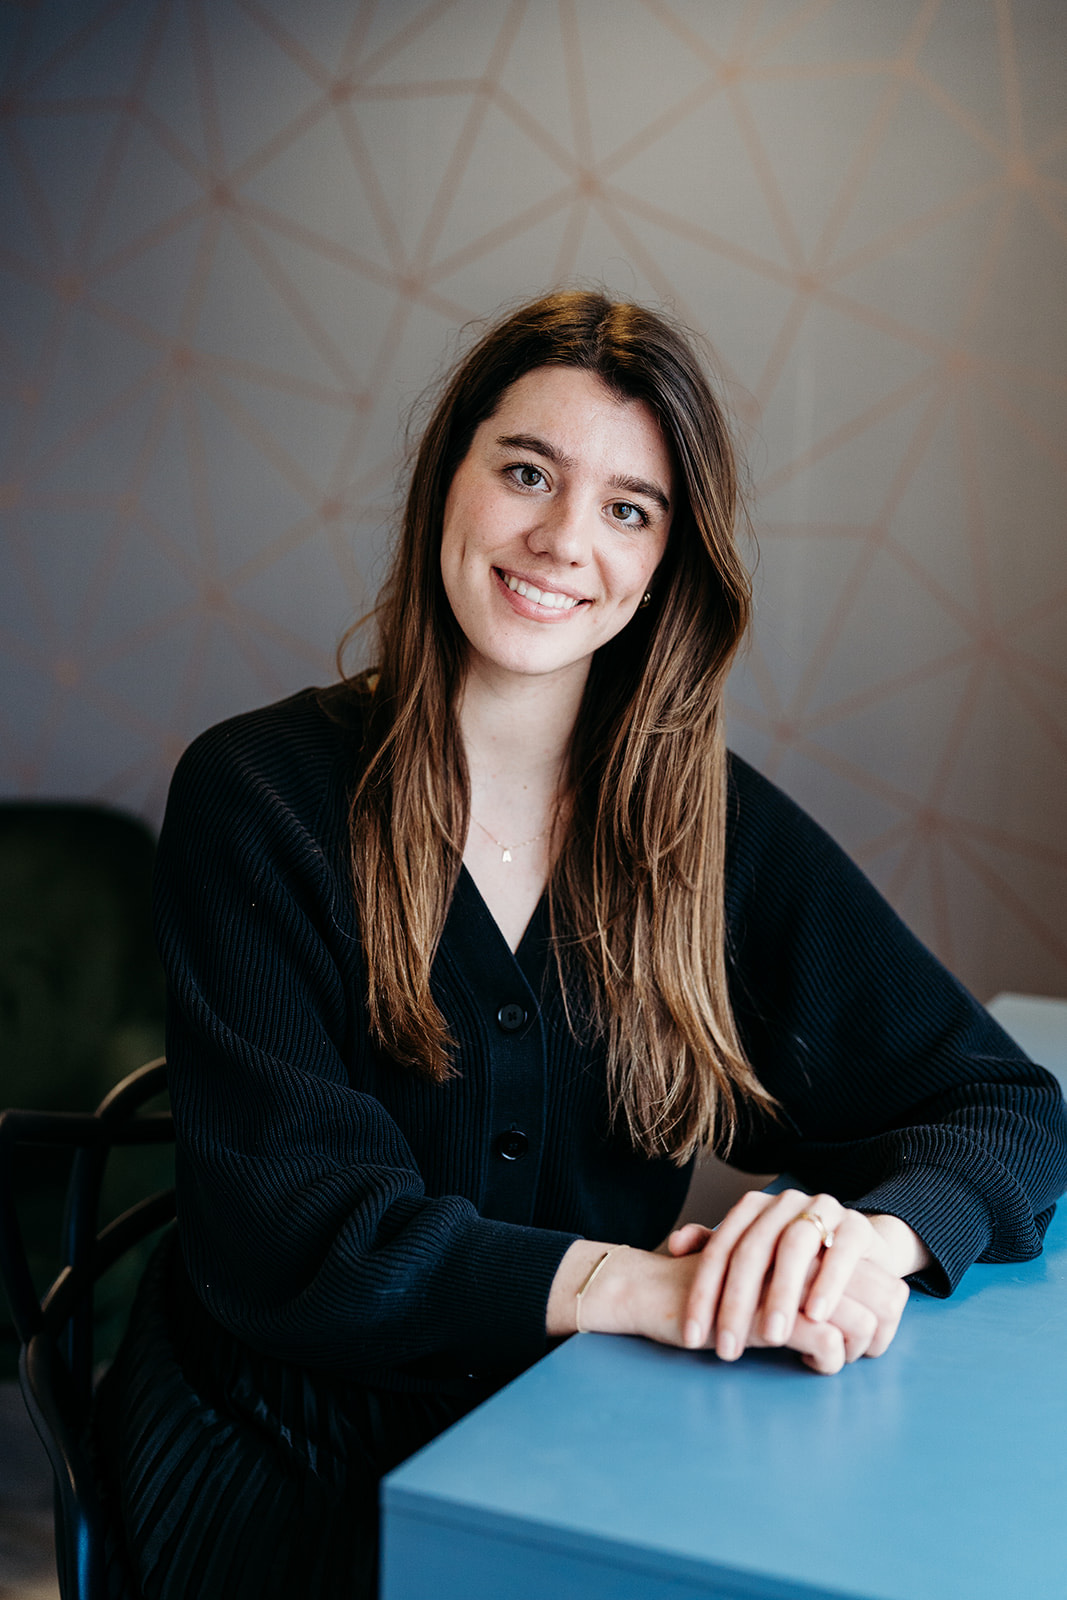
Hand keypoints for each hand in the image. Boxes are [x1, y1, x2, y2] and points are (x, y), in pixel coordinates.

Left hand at [667, 1190, 915, 1373]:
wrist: (858, 1245)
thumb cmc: (794, 1259)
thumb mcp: (753, 1255)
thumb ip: (712, 1248)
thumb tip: (673, 1245)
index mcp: (752, 1209)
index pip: (719, 1251)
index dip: (703, 1294)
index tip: (693, 1337)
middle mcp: (782, 1204)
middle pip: (751, 1251)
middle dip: (737, 1302)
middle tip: (728, 1347)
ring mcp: (821, 1210)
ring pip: (794, 1248)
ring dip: (781, 1293)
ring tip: (770, 1336)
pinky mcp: (857, 1226)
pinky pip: (841, 1252)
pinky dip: (828, 1284)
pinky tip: (816, 1315)